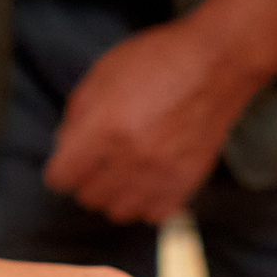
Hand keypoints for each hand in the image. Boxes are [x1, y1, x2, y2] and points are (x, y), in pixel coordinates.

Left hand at [44, 18, 268, 224]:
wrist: (216, 63)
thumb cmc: (159, 61)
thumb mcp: (103, 73)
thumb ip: (77, 115)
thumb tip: (65, 148)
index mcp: (103, 128)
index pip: (60, 179)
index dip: (61, 168)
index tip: (69, 161)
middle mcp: (129, 157)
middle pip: (87, 198)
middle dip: (88, 179)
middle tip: (101, 159)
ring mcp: (159, 174)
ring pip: (118, 212)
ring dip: (116, 194)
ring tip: (125, 171)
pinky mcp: (184, 183)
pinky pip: (152, 214)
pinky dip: (147, 202)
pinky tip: (149, 180)